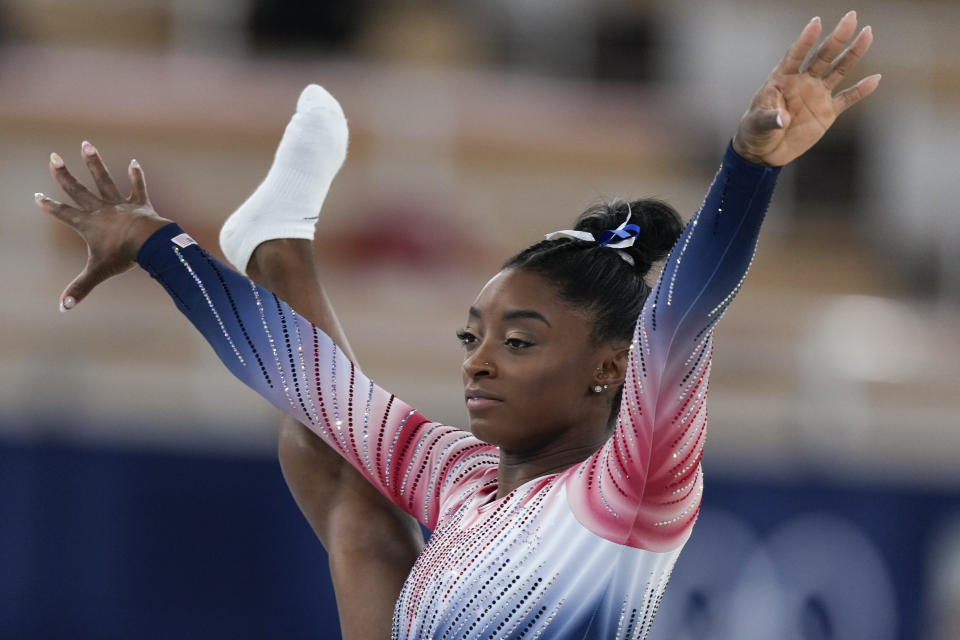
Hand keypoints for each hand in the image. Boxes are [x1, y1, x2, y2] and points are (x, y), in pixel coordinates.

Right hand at [34, 141, 170, 310]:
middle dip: (63, 174)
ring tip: (86, 144)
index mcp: (87, 225)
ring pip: (104, 180)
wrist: (148, 242)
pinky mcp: (140, 203)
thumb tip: (63, 308)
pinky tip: (134, 162)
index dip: (49, 206)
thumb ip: (80, 288)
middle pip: (78, 189)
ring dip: (95, 163)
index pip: (63, 213)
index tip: (37, 196)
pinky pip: (138, 187)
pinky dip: (137, 176)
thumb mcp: (98, 272)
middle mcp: (101, 210)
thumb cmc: (123, 256)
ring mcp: (120, 204)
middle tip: (53, 156)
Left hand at [733, 11, 879, 166]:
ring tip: (867, 34)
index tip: (816, 22)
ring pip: (838, 70)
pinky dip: (861, 90)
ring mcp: (816, 95)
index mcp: (782, 79)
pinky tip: (875, 79)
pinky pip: (847, 98)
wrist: (764, 152)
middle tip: (852, 18)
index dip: (805, 40)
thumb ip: (770, 119)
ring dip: (852, 53)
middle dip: (837, 38)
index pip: (795, 55)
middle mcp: (802, 82)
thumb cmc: (755, 132)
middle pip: (823, 56)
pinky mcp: (827, 112)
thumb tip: (782, 119)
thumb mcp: (758, 124)